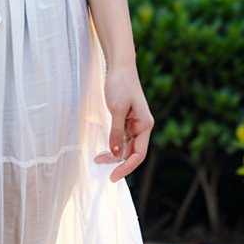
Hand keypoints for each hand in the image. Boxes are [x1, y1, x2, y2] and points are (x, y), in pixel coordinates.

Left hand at [93, 61, 154, 182]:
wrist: (119, 66)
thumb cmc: (120, 84)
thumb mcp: (116, 109)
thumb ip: (116, 132)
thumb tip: (116, 154)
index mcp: (145, 125)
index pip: (138, 154)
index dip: (126, 167)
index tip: (113, 176)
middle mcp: (142, 127)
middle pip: (133, 152)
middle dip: (118, 162)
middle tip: (101, 167)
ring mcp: (134, 124)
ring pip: (126, 146)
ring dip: (114, 154)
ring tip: (99, 158)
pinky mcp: (126, 120)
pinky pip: (121, 137)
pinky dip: (113, 144)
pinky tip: (104, 148)